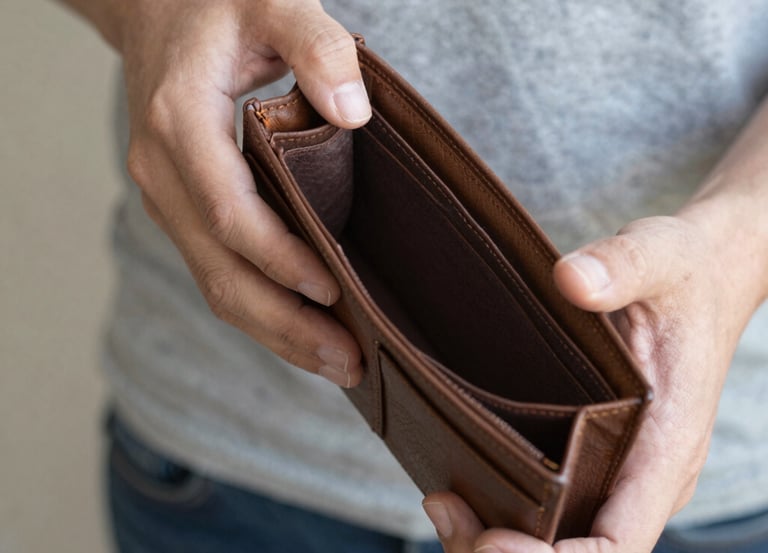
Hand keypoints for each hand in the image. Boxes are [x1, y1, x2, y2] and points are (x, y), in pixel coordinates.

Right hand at [106, 0, 370, 385]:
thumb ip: (317, 49)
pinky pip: (217, 272)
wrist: (157, 11)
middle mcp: (163, 174)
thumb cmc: (217, 7)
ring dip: (274, 331)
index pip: (229, 213)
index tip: (334, 289)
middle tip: (348, 360)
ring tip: (336, 361)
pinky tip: (302, 329)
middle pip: (220, 272)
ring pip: (216, 284)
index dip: (281, 259)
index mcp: (180, 125)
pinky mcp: (182, 211)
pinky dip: (260, 309)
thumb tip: (353, 113)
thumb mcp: (274, 4)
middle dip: (284, 324)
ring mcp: (167, 199)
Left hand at [423, 212, 763, 552]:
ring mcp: (622, 469)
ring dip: (499, 538)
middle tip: (446, 513)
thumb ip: (623, 266)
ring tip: (443, 505)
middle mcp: (644, 474)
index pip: (618, 543)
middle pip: (579, 552)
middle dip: (508, 552)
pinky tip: (462, 488)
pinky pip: (557, 507)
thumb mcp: (659, 254)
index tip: (495, 535)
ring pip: (563, 538)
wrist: (701, 276)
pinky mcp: (600, 455)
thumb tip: (573, 281)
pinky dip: (508, 511)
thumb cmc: (684, 272)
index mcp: (667, 445)